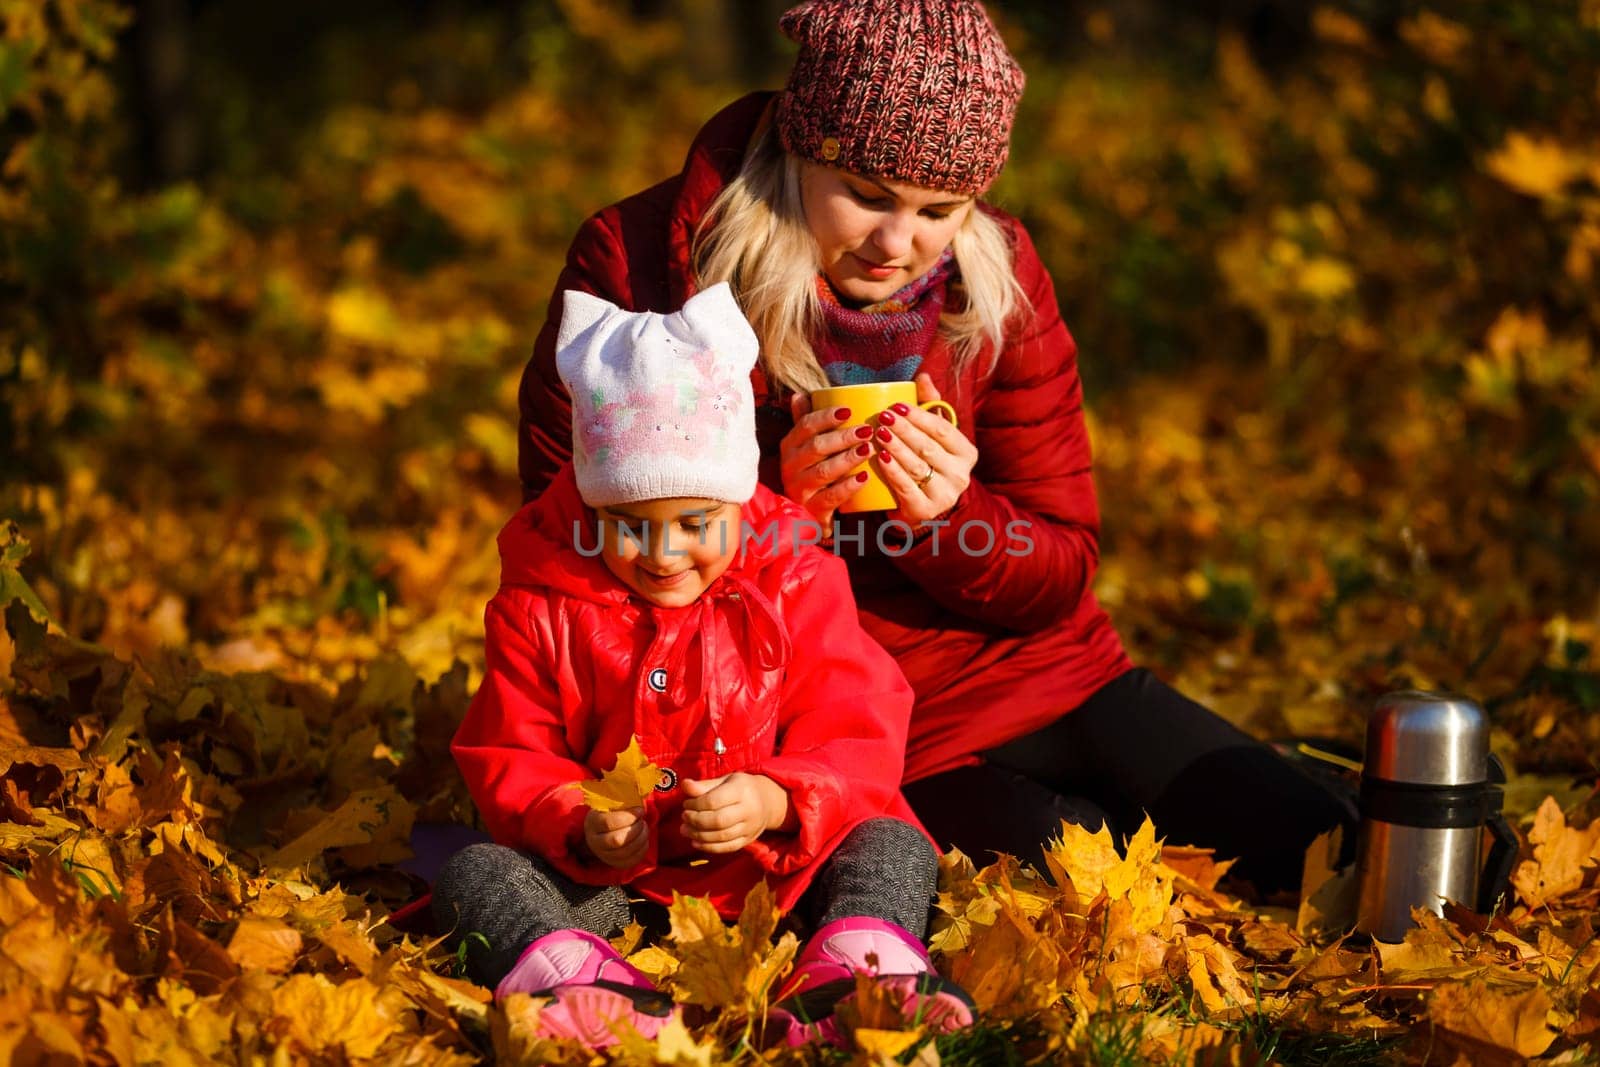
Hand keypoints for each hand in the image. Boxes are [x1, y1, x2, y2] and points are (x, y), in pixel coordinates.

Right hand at [584, 806, 648, 868]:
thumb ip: (622, 800)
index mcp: (592, 822)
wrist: (600, 830)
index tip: (640, 810)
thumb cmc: (610, 812)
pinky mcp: (614, 863)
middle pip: (617, 840)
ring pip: (625, 852)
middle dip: (635, 829)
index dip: (628, 817)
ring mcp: (603, 855)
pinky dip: (642, 849)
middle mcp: (594, 841)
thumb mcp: (611, 803)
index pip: (609, 823)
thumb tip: (640, 798)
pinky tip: (644, 839)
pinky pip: (631, 861)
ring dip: (641, 838)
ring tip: (644, 828)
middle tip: (642, 820)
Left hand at [680, 773, 790, 853]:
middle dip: (696, 820)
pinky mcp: (748, 840)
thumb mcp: (725, 780)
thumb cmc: (741, 788)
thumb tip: (685, 785)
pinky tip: (696, 842)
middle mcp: (748, 810)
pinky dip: (709, 847)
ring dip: (699, 835)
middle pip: (718, 820)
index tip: (686, 804)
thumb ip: (704, 785)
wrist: (768, 801)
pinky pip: (727, 847)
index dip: (695, 804)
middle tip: (684, 817)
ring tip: (685, 830)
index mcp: (741, 790)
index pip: (714, 801)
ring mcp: (750, 827)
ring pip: (722, 836)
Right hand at [779, 393, 871, 526]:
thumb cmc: (811, 474)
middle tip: (867, 430)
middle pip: (816, 447)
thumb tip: (799, 395)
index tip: (849, 410)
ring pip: (824, 471)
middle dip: (842, 437)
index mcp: (790, 446)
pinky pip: (831, 497)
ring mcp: (799, 489)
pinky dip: (848, 487)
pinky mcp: (811, 509)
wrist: (805, 516)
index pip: (805, 426)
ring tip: (868, 449)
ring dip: (848, 459)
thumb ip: (804, 423)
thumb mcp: (805, 448)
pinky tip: (864, 477)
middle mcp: (790, 466)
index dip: (826, 417)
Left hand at [875, 373, 977, 525]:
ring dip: (896, 448)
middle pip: (928, 447)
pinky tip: (881, 459)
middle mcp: (961, 475)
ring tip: (878, 434)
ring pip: (917, 466)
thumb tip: (922, 376)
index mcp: (966, 453)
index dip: (919, 416)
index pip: (942, 430)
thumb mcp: (932, 436)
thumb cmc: (926, 464)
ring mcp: (945, 495)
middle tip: (883, 417)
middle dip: (904, 430)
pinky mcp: (927, 510)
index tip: (896, 406)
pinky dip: (893, 472)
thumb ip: (929, 406)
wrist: (919, 507)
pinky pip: (907, 488)